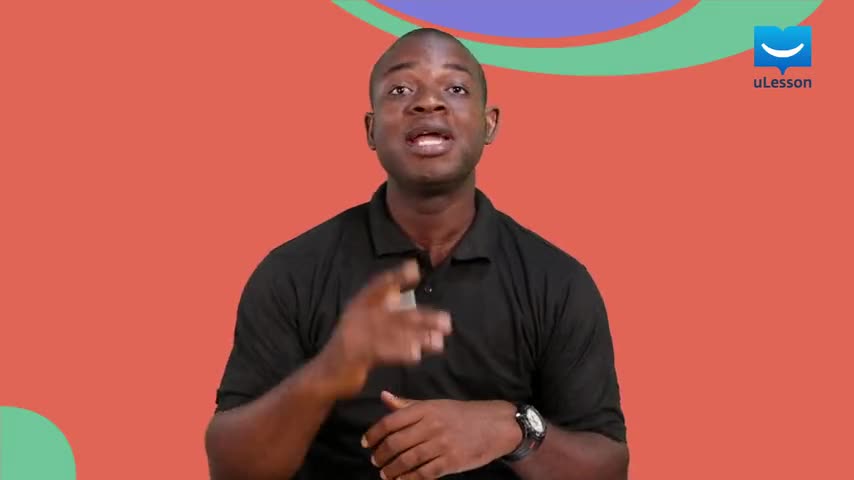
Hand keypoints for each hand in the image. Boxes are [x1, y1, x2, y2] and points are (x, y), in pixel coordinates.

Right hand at [319, 260, 452, 397]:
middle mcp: (356, 315)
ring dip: (418, 337)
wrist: (324, 376)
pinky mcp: (354, 354)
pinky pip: (382, 351)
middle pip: (396, 313)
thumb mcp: (363, 325)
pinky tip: (416, 356)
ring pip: (392, 333)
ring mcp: (354, 334)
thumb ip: (380, 311)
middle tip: (447, 322)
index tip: (415, 268)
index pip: (379, 286)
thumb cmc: (350, 349)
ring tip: (439, 342)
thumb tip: (399, 293)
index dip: (396, 276)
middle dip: (423, 318)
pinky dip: (400, 352)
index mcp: (358, 305)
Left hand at [362, 391, 521, 478]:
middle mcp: (432, 425)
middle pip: (396, 443)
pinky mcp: (451, 462)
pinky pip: (424, 473)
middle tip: (375, 460)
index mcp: (426, 408)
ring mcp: (442, 444)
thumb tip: (384, 397)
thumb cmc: (462, 414)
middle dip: (381, 455)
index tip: (366, 443)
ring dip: (391, 470)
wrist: (496, 425)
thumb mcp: (435, 404)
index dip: (374, 433)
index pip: (391, 421)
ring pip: (407, 460)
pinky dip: (409, 479)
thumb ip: (408, 404)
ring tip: (385, 473)